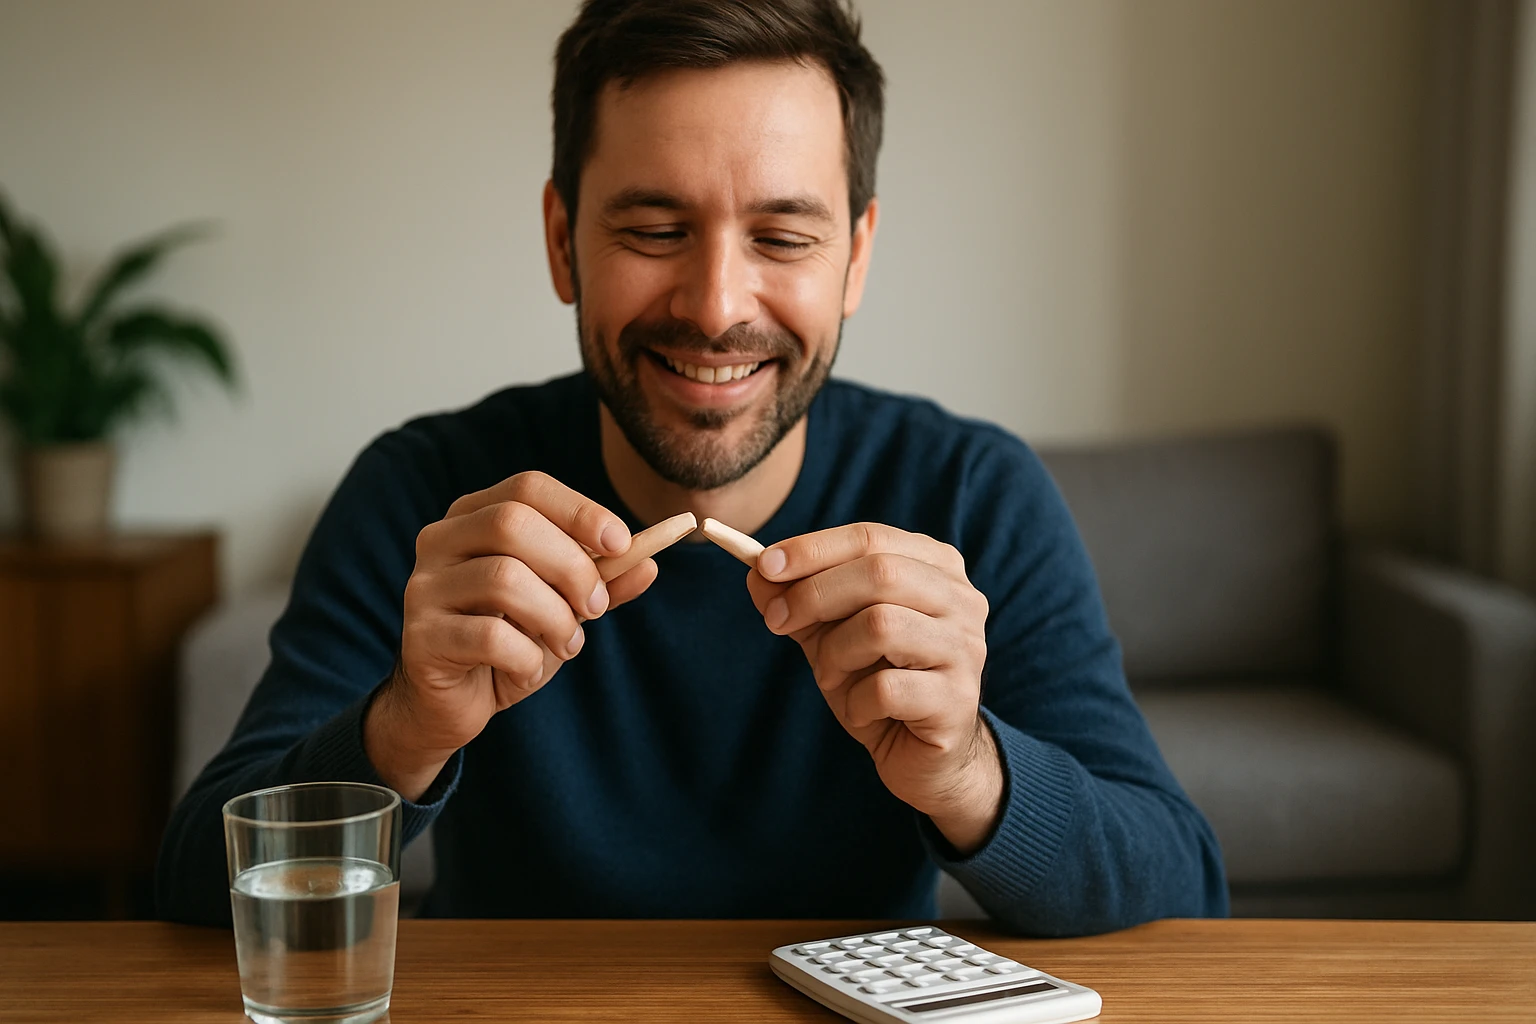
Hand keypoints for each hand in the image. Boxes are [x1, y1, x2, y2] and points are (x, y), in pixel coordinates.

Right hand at [365, 472, 656, 799]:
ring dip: (555, 618)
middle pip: (512, 524)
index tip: (621, 543)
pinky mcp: (421, 637)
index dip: (579, 510)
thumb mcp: (564, 606)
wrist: (454, 702)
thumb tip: (648, 562)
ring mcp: (424, 587)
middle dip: (572, 568)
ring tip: (565, 645)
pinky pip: (489, 637)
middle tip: (595, 608)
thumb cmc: (509, 640)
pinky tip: (526, 670)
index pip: (528, 488)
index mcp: (474, 516)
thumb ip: (603, 583)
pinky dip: (526, 658)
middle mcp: (440, 540)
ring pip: (504, 580)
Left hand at [745, 523, 1003, 852]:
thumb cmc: (878, 680)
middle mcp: (961, 600)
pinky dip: (857, 701)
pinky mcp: (958, 700)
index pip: (870, 537)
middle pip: (880, 573)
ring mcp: (966, 649)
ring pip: (882, 626)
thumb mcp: (830, 634)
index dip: (813, 549)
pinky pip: (888, 688)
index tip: (763, 565)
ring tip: (831, 677)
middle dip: (813, 595)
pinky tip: (863, 711)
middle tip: (776, 622)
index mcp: (936, 566)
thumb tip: (757, 571)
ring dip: (835, 654)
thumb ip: (798, 599)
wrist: (924, 755)